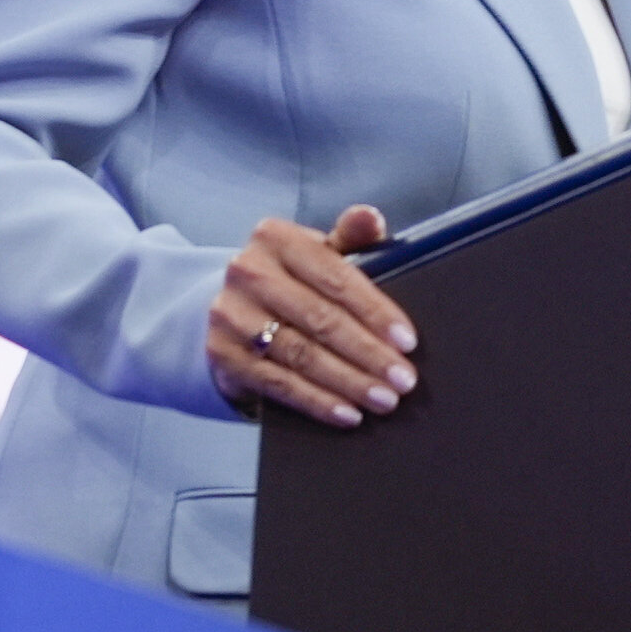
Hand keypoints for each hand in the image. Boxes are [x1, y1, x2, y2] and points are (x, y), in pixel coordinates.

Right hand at [207, 206, 420, 427]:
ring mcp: (231, 314)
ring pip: (301, 355)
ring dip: (348, 382)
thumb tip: (370, 216)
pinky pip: (278, 384)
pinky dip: (317, 402)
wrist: (233, 309)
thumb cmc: (294, 279)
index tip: (408, 341)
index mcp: (276, 237)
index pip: (336, 277)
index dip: (375, 311)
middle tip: (404, 380)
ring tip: (384, 400)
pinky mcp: (223, 354)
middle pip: (320, 319)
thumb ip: (350, 236)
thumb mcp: (320, 252)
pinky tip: (348, 414)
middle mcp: (247, 271)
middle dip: (368, 353)